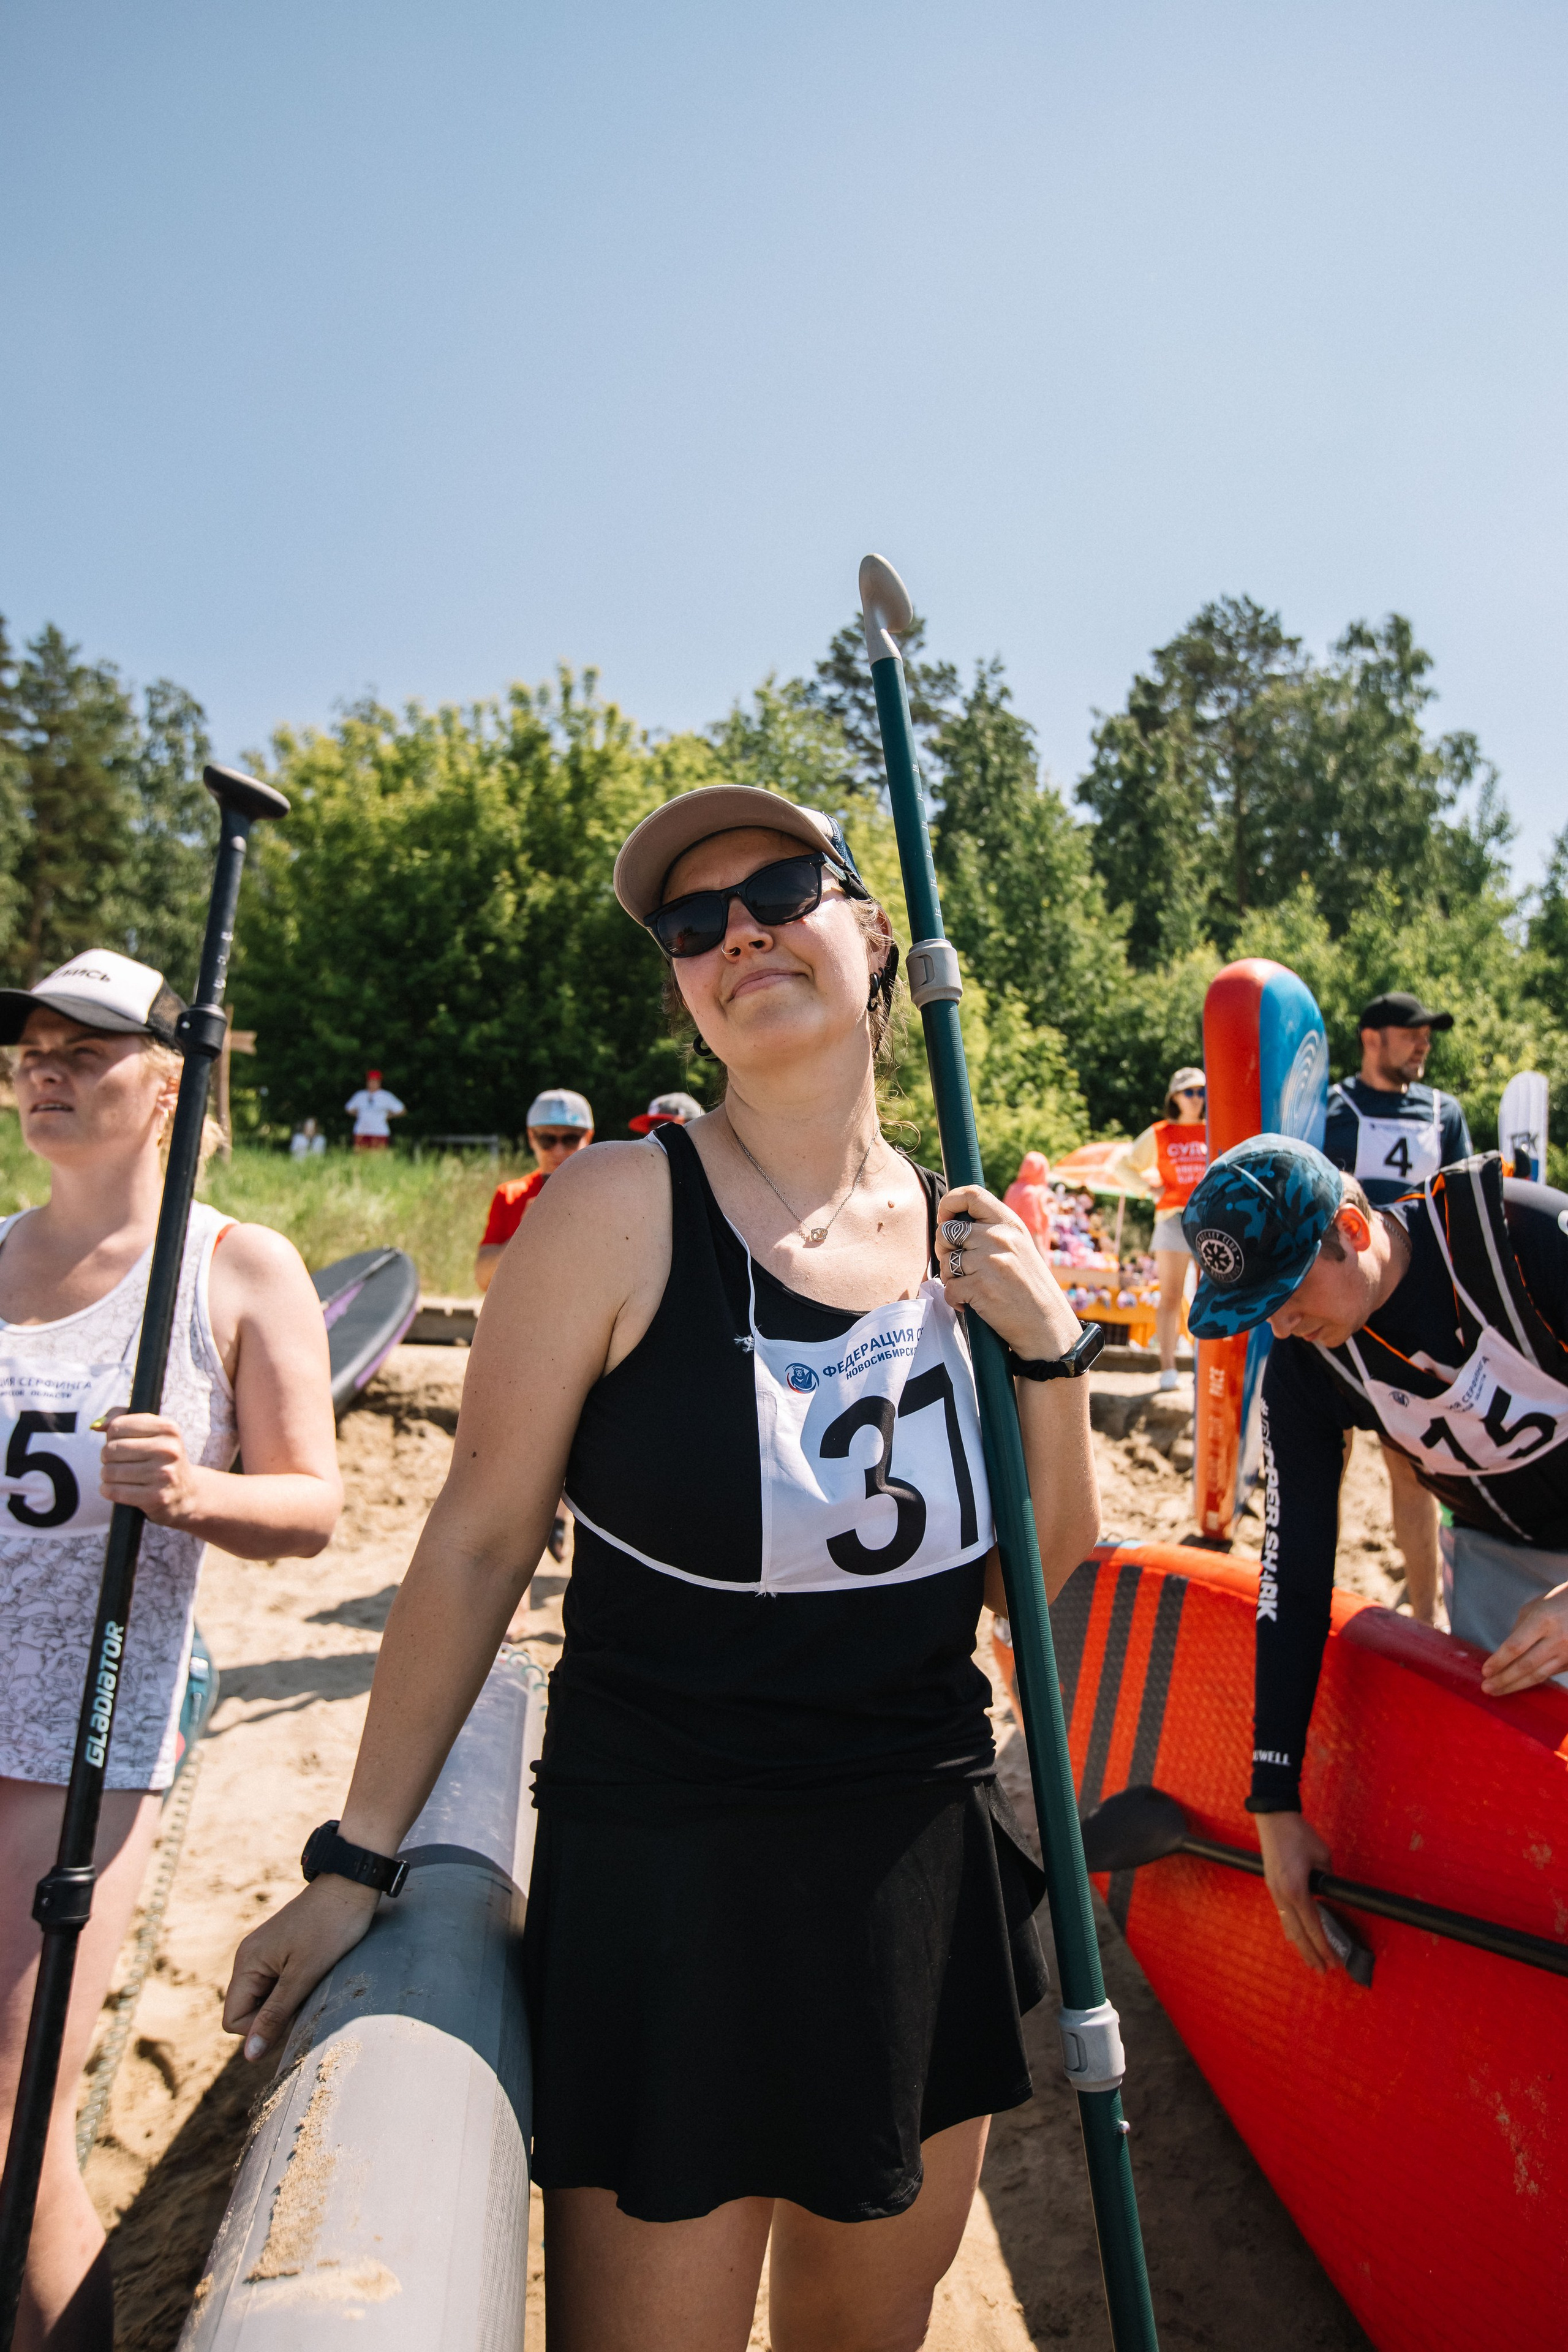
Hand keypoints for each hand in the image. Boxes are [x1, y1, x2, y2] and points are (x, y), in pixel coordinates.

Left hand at [97, 1409, 202, 1525]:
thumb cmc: (160, 1457)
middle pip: (111, 1449)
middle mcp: (168, 1450)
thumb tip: (96, 1425)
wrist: (185, 1492)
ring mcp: (163, 1474)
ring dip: (107, 1475)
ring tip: (120, 1476)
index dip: (112, 1436)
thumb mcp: (151, 1431)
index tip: (123, 1443)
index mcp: (168, 1428)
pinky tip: (117, 1488)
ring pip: (110, 1471)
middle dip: (108, 1457)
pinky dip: (108, 1490)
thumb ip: (121, 1418)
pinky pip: (114, 1491)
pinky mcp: (155, 1497)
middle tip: (118, 1462)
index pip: (117, 1426)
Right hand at [223, 1874, 381, 2060]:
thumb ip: (274, 2015)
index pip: (233, 2020)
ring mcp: (265, 1953)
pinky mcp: (282, 1951)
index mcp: (247, 1963)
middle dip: (275, 2016)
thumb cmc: (331, 1927)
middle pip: (248, 2011)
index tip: (292, 2015)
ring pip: (266, 1999)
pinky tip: (316, 1975)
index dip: (259, 2030)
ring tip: (314, 1983)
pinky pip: (278, 1984)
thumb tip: (249, 2057)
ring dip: (287, 2003)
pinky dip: (295, 1988)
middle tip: (307, 1998)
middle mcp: (249, 1958)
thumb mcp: (304, 1976)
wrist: (352, 1884)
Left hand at [936, 1185, 1081, 1358]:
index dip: (949, 1203)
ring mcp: (990, 1261)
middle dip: (943, 1249)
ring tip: (969, 1287)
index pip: (971, 1194)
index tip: (945, 1220)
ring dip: (950, 1278)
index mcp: (1010, 1223)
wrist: (1047, 1326)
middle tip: (956, 1265)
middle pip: (947, 1231)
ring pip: (945, 1261)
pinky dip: (954, 1299)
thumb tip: (952, 1222)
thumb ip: (992, 1231)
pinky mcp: (981, 1286)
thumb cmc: (1029, 1287)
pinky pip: (948, 1287)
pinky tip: (970, 1304)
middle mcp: (1000, 1237)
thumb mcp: (1019, 1247)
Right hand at [1257, 1810, 1336, 1971]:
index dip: (1324, 1946)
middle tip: (1323, 1970)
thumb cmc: (1299, 1834)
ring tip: (1310, 1961)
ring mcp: (1274, 1892)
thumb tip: (1328, 1893)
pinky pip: (1283, 1915)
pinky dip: (1291, 1930)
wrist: (1274, 1818)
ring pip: (1288, 1926)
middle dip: (1311, 1954)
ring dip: (1300, 1945)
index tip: (1333, 1961)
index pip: (1313, 1926)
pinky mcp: (1272, 1886)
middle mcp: (1283, 1895)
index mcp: (1296, 1890)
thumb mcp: (1323, 1856)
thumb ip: (1327, 1880)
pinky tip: (1294, 1937)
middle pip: (1298, 1933)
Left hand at [1481, 1583, 1567, 1696]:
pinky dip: (1533, 1680)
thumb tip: (1505, 1654)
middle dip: (1504, 1679)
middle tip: (1487, 1688)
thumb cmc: (1559, 1602)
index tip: (1485, 1671)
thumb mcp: (1535, 1608)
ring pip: (1539, 1675)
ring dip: (1516, 1685)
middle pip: (1526, 1665)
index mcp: (1543, 1620)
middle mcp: (1558, 1639)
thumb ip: (1520, 1630)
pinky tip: (1519, 1684)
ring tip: (1498, 1691)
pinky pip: (1550, 1674)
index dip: (1499, 1660)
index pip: (1515, 1646)